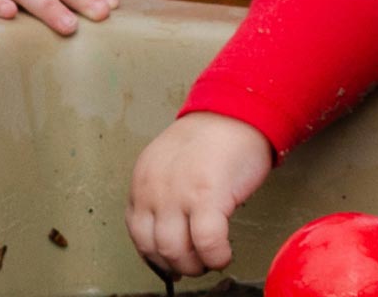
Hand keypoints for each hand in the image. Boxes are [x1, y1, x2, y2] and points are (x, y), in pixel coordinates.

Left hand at [126, 113, 271, 277]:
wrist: (240, 112)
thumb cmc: (214, 135)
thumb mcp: (172, 161)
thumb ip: (163, 191)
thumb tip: (172, 228)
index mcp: (143, 181)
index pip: (137, 232)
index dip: (154, 254)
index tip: (169, 260)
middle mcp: (154, 189)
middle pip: (154, 247)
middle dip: (175, 264)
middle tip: (192, 266)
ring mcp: (179, 194)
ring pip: (176, 250)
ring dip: (194, 265)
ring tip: (209, 261)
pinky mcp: (209, 197)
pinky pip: (208, 242)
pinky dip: (215, 256)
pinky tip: (224, 255)